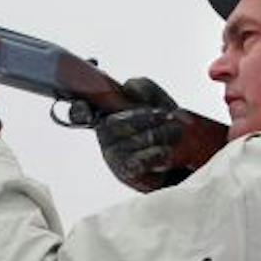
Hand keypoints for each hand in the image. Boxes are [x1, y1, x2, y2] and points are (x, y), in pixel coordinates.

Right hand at [72, 77, 190, 192]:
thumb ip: (144, 87)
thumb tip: (128, 88)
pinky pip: (138, 162)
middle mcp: (105, 135)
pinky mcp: (126, 172)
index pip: (80, 111)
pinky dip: (156, 154)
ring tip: (175, 132)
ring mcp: (114, 155)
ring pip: (130, 142)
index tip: (87, 111)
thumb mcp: (156, 99)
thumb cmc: (162, 124)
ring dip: (158, 134)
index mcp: (106, 113)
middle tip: (166, 115)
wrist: (182, 155)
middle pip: (114, 124)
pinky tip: (166, 151)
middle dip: (143, 118)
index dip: (78, 110)